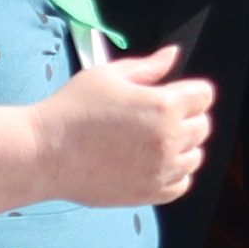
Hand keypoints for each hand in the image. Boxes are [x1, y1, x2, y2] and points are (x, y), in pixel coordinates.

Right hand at [35, 46, 216, 207]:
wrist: (44, 153)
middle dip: (186, 117)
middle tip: (154, 117)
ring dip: (181, 147)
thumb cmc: (72, 109)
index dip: (188, 91)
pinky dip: (172, 174)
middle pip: (203, 126)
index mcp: (164, 106)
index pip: (204, 95)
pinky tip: (150, 163)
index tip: (171, 94)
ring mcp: (162, 169)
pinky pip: (181, 183)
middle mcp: (170, 139)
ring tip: (149, 141)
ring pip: (195, 156)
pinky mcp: (150, 193)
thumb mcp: (108, 76)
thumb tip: (173, 54)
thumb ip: (148, 66)